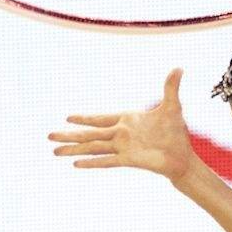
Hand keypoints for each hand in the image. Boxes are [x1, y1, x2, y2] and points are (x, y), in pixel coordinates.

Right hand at [47, 68, 196, 181]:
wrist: (182, 156)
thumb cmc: (176, 133)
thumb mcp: (173, 106)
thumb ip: (171, 87)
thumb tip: (179, 67)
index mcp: (127, 121)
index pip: (101, 119)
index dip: (85, 118)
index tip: (68, 118)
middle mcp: (120, 134)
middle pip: (90, 133)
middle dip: (69, 134)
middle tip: (48, 135)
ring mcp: (122, 148)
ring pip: (92, 147)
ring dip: (74, 149)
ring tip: (54, 151)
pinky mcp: (128, 160)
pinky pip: (106, 161)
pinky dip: (91, 162)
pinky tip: (75, 164)